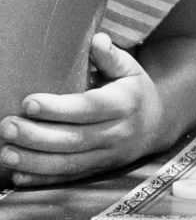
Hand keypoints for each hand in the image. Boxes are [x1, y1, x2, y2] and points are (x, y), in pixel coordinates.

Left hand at [0, 33, 163, 186]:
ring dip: (35, 161)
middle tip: (7, 126)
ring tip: (6, 153)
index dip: (59, 108)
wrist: (157, 125)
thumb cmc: (134, 92)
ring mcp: (108, 155)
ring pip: (69, 164)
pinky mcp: (98, 170)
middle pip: (75, 139)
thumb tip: (97, 40)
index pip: (89, 108)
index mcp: (124, 104)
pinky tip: (19, 175)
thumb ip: (112, 56)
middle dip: (37, 136)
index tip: (28, 102)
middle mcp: (117, 132)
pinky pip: (69, 178)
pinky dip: (43, 180)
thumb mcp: (130, 69)